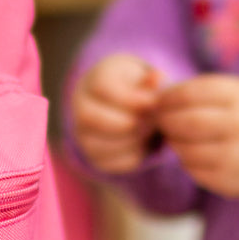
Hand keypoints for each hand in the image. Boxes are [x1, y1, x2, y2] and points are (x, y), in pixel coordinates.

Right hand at [70, 54, 162, 174]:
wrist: (124, 106)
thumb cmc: (137, 89)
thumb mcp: (144, 79)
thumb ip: (151, 80)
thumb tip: (157, 77)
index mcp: (93, 81)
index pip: (101, 88)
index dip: (130, 98)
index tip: (153, 102)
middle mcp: (81, 106)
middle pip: (88, 116)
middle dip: (127, 122)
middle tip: (150, 121)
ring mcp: (83, 132)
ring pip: (97, 143)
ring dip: (131, 140)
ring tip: (149, 132)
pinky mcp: (93, 155)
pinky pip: (110, 162)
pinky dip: (132, 156)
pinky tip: (143, 144)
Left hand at [156, 75, 238, 199]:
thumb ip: (203, 92)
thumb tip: (154, 93)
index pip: (185, 94)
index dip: (166, 97)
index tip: (161, 100)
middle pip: (178, 121)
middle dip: (165, 120)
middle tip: (163, 120)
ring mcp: (234, 156)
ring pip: (182, 147)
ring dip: (175, 142)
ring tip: (183, 137)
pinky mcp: (229, 182)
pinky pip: (192, 169)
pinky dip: (190, 161)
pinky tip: (201, 154)